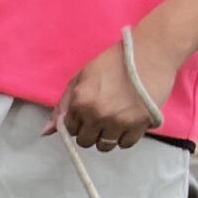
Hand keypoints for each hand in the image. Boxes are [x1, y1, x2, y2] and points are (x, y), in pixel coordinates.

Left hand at [53, 0, 197, 149]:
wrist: (152, 51)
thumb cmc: (115, 61)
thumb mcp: (82, 77)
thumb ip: (63, 105)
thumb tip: (46, 132)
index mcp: (81, 102)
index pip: (70, 130)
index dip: (79, 122)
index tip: (89, 112)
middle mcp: (98, 114)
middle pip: (86, 141)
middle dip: (91, 131)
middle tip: (103, 116)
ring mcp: (119, 120)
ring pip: (105, 146)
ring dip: (107, 137)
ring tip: (116, 120)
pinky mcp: (140, 123)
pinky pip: (126, 144)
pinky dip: (126, 137)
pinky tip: (129, 122)